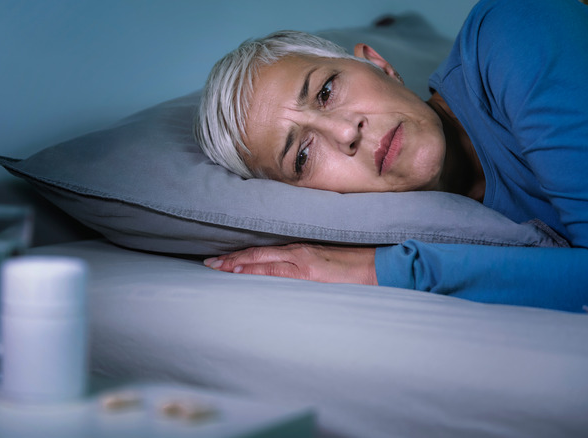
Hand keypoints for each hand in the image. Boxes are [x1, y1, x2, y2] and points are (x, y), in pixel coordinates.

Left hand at [204, 243, 377, 284]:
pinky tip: (238, 271)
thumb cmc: (356, 268)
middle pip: (255, 254)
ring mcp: (301, 260)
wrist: (380, 267)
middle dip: (230, 259)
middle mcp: (297, 251)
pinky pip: (274, 270)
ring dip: (235, 263)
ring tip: (215, 266)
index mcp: (301, 250)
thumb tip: (289, 276)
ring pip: (260, 260)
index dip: (240, 256)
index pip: (263, 253)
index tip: (221, 260)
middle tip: (207, 263)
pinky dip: (254, 269)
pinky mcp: (308, 270)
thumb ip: (306, 267)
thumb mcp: (326, 265)